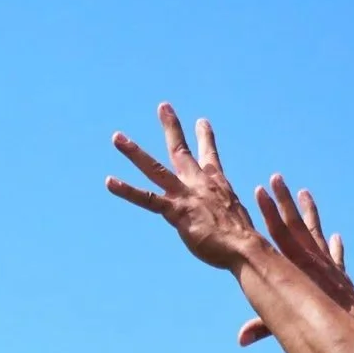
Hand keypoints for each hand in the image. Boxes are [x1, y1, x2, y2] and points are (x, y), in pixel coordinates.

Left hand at [106, 106, 264, 274]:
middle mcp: (199, 183)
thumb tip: (229, 223)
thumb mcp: (235, 220)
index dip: (205, 138)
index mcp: (216, 184)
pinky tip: (110, 182)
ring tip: (117, 138)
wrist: (243, 246)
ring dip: (134, 152)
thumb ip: (224, 214)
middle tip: (163, 106)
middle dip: (172, 127)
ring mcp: (185, 195)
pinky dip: (127, 190)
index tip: (201, 121)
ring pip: (155, 168)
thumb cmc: (242, 240)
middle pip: (181, 150)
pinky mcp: (176, 212)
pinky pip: (147, 199)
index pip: (210, 156)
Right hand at [238, 176, 353, 346]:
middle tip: (276, 178)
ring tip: (304, 192)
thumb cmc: (318, 323)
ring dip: (308, 211)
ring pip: (314, 231)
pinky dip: (334, 246)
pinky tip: (335, 236)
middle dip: (283, 200)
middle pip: (295, 223)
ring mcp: (326, 261)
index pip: (278, 232)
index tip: (259, 191)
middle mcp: (311, 257)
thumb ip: (262, 327)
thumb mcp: (286, 324)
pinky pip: (335, 254)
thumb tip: (241, 339)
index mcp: (296, 265)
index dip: (268, 212)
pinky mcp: (338, 272)